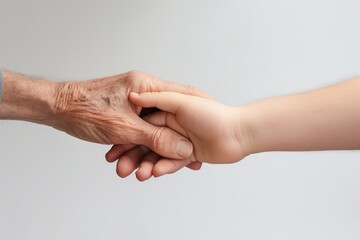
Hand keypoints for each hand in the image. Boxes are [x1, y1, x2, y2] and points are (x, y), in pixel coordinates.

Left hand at [52, 71, 208, 159]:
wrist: (57, 109)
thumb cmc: (85, 111)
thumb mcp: (125, 129)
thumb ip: (157, 139)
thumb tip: (183, 150)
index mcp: (147, 86)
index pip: (182, 97)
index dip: (198, 113)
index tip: (210, 131)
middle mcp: (143, 92)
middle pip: (169, 118)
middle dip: (174, 143)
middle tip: (188, 162)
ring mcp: (135, 103)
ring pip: (154, 128)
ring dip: (153, 149)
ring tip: (158, 170)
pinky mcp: (126, 113)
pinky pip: (142, 131)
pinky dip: (142, 146)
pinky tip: (144, 161)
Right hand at [106, 91, 250, 180]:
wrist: (238, 135)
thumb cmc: (213, 115)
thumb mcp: (182, 102)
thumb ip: (157, 99)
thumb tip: (134, 95)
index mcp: (169, 109)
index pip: (141, 122)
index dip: (126, 135)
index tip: (113, 147)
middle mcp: (172, 123)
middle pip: (146, 140)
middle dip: (132, 154)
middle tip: (119, 167)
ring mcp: (180, 139)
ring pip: (157, 153)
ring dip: (146, 164)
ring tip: (138, 174)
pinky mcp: (188, 153)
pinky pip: (171, 162)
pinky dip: (163, 167)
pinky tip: (154, 173)